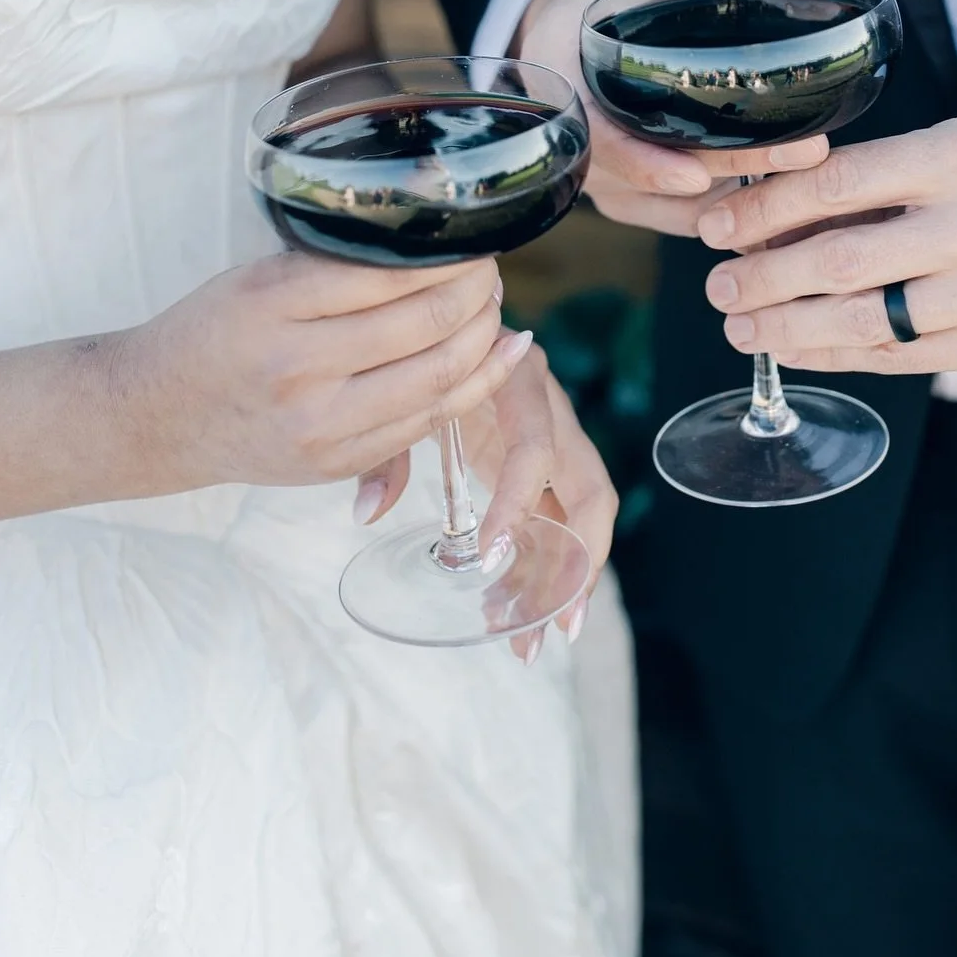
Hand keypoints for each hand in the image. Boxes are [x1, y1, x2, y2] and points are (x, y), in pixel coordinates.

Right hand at [120, 252, 530, 493]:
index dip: (449, 255)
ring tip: (493, 305)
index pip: (392, 274)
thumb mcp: (258, 278)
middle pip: (427, 325)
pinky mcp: (335, 463)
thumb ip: (336, 268)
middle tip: (489, 267)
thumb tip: (433, 244)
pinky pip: (426, 422)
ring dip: (484, 336)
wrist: (156, 415)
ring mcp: (319, 425)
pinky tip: (501, 355)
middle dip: (476, 291)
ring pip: (438, 377)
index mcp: (274, 303)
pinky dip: (475, 386)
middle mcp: (298, 368)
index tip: (472, 235)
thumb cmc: (215, 332)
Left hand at [358, 344, 616, 660]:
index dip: (519, 503)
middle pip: (589, 492)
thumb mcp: (399, 393)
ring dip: (566, 579)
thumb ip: (384, 450)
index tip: (490, 557)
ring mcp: (553, 443)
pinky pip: (558, 520)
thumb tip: (367, 513)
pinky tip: (518, 612)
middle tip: (556, 626)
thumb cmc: (418, 353)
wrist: (437, 316)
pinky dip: (544, 567)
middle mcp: (550, 413)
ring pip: (580, 517)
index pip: (534, 450)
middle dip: (579, 563)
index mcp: (517, 382)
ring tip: (533, 640)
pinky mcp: (543, 467)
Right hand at [516, 0, 828, 234]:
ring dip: (741, 199)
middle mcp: (583, 148)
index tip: (694, 177)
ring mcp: (604, 183)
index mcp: (570, 89)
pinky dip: (731, 210)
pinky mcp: (628, 202)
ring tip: (810, 173)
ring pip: (678, 210)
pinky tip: (783, 193)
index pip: (602, 142)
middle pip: (662, 176)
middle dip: (738, 167)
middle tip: (807, 151)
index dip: (645, 164)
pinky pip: (682, 220)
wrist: (559, 39)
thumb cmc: (609, 4)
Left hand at [695, 116, 956, 379]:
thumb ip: (885, 174)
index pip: (843, 182)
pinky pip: (902, 358)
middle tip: (718, 288)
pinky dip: (838, 355)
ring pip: (869, 319)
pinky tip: (797, 348)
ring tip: (743, 326)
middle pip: (847, 258)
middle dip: (765, 277)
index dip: (767, 210)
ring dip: (790, 326)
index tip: (718, 227)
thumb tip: (773, 208)